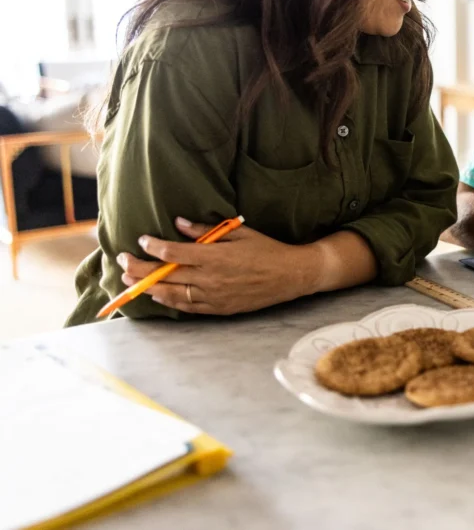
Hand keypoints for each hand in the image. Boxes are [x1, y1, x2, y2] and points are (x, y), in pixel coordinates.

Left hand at [117, 218, 318, 314]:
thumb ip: (207, 230)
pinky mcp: (219, 309)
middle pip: (164, 275)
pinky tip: (158, 295)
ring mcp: (213, 296)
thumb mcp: (239, 232)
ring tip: (131, 281)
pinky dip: (169, 301)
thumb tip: (179, 223)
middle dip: (139, 268)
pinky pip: (186, 307)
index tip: (142, 240)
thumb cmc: (267, 249)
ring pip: (170, 294)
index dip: (152, 247)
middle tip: (122, 261)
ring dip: (147, 287)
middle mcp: (210, 279)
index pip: (172, 253)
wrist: (291, 275)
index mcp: (214, 257)